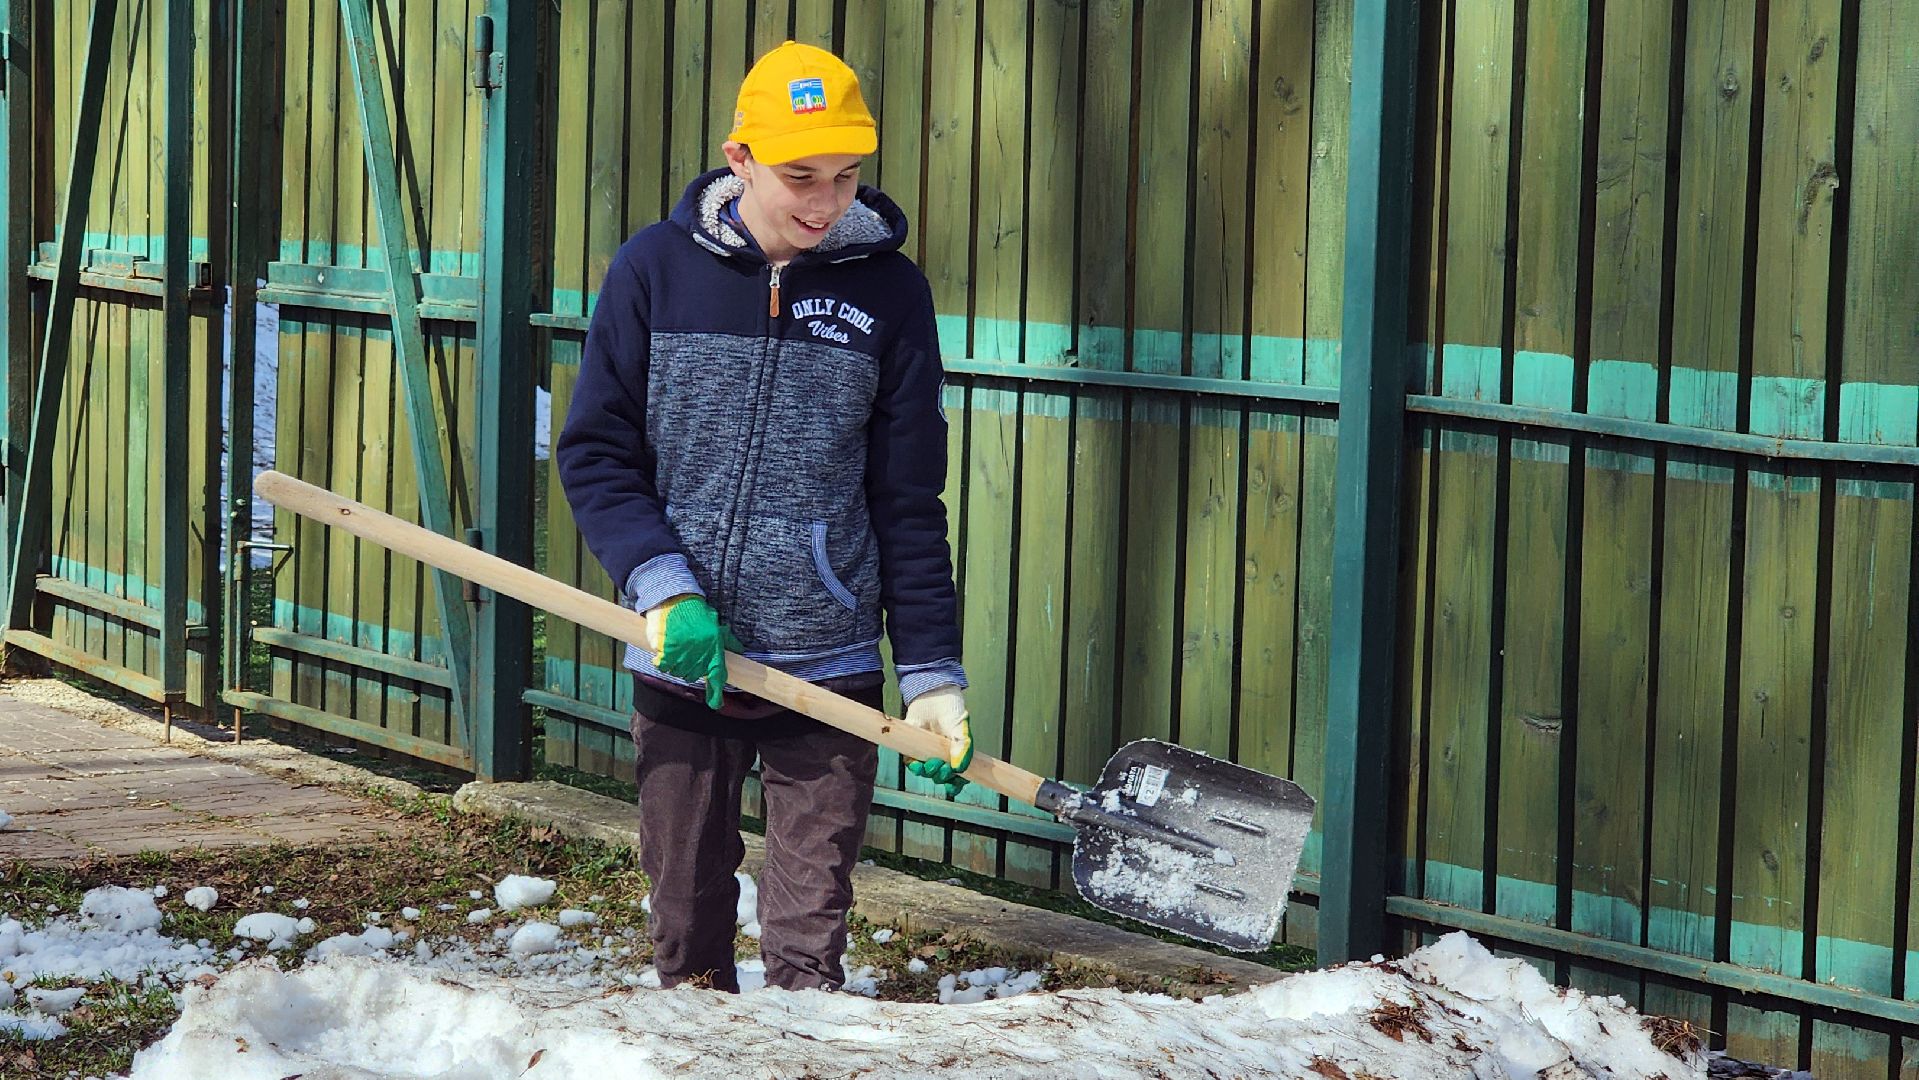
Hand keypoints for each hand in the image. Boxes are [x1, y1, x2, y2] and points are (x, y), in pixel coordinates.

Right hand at [644, 595, 741, 709]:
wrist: (673, 599)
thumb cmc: (694, 612)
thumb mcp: (714, 624)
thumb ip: (727, 639)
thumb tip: (740, 651)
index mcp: (713, 647)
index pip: (717, 675)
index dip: (716, 692)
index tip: (716, 704)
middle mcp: (699, 653)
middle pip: (694, 675)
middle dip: (690, 668)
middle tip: (687, 654)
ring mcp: (681, 654)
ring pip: (678, 672)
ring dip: (676, 665)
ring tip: (676, 649)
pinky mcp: (664, 651)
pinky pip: (662, 666)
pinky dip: (661, 661)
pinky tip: (663, 651)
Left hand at [902, 685, 971, 796]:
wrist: (933, 694)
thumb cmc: (951, 710)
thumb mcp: (961, 727)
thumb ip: (963, 747)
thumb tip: (959, 768)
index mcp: (957, 754)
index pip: (957, 778)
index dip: (955, 785)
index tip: (954, 784)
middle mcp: (942, 756)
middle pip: (941, 777)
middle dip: (941, 777)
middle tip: (942, 768)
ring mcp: (927, 752)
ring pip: (926, 773)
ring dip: (927, 773)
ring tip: (930, 765)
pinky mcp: (913, 747)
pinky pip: (911, 763)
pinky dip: (913, 766)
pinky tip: (916, 763)